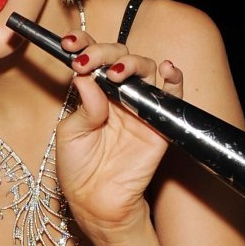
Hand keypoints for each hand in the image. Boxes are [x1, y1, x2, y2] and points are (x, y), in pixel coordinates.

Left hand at [57, 31, 183, 237]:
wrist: (95, 201)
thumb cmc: (78, 168)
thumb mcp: (70, 134)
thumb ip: (83, 106)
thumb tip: (87, 77)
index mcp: (94, 92)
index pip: (94, 59)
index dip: (85, 45)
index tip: (70, 44)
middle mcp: (118, 95)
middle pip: (121, 57)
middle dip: (104, 53)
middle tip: (89, 63)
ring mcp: (140, 107)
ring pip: (147, 70)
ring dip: (133, 64)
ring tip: (116, 74)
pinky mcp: (160, 124)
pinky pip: (172, 96)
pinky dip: (174, 79)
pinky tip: (167, 70)